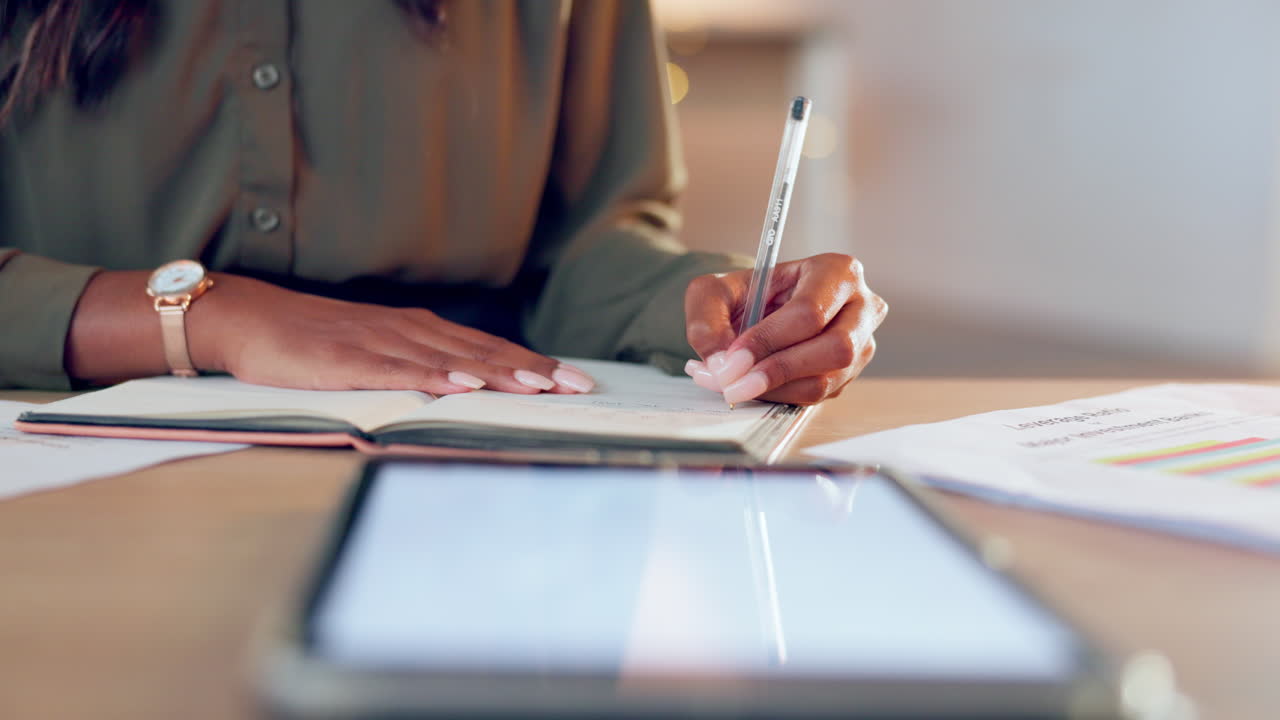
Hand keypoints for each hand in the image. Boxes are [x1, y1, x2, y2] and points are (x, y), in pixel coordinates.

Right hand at [189, 274, 594, 393]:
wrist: (249, 318)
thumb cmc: (313, 340)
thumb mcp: (376, 349)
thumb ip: (418, 363)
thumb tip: (465, 384)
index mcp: (418, 330)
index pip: (488, 347)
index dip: (533, 363)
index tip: (575, 380)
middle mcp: (409, 331)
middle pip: (483, 351)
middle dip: (534, 370)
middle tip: (580, 388)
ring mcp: (380, 344)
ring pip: (451, 360)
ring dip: (498, 373)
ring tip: (540, 386)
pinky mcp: (349, 361)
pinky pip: (399, 371)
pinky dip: (435, 377)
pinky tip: (463, 385)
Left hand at [682, 253, 885, 404]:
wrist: (758, 310)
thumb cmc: (745, 293)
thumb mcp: (714, 291)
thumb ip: (707, 320)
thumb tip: (721, 364)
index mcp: (836, 271)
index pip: (810, 312)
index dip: (768, 339)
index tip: (732, 358)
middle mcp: (862, 307)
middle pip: (834, 349)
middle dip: (777, 370)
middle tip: (733, 383)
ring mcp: (861, 344)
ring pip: (826, 380)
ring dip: (775, 389)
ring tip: (734, 385)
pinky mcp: (849, 374)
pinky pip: (818, 397)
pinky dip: (780, 396)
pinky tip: (752, 385)